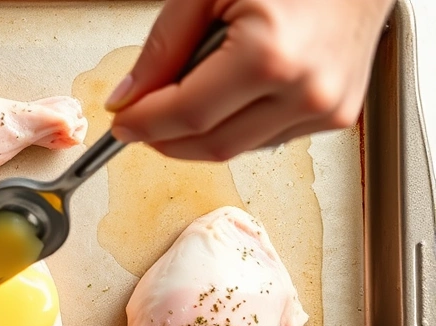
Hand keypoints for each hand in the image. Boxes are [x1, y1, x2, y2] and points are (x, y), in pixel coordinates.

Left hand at [105, 0, 394, 160]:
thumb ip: (164, 46)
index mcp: (271, 56)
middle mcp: (306, 91)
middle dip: (164, 137)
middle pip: (210, 144)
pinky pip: (265, 140)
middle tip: (140, 118)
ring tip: (191, 89)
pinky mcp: (335, 117)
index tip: (120, 121)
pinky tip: (231, 92)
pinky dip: (234, 125)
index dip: (144, 123)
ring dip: (199, 133)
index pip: (187, 115)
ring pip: (236, 149)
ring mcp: (326, 109)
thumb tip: (127, 97)